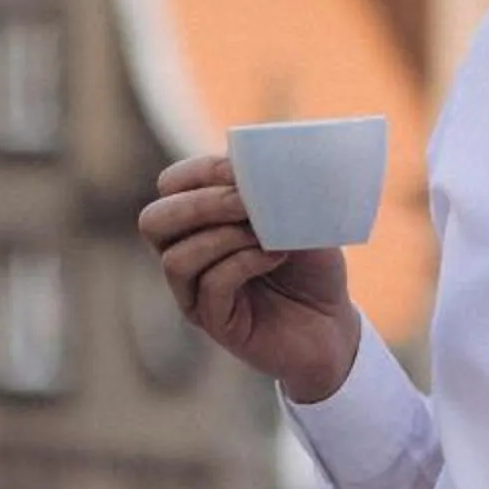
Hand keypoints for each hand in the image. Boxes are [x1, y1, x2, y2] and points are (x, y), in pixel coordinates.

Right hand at [135, 154, 361, 403]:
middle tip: (242, 202)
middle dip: (198, 205)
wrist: (334, 323)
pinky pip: (210, 285)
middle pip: (153, 221)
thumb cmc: (312, 265)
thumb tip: (252, 165)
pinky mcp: (213, 321)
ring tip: (264, 235)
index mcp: (200, 220)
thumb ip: (271, 190)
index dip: (200, 172)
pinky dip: (242, 263)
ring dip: (222, 237)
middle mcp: (188, 254)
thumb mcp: (297, 216)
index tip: (240, 172)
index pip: (171, 185)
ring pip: (176, 258)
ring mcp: (195, 292)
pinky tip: (274, 256)